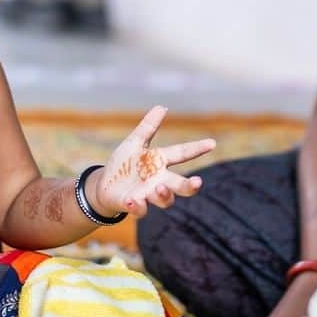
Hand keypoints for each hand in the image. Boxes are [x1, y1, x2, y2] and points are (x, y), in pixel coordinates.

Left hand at [92, 105, 215, 217]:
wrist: (104, 186)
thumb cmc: (124, 164)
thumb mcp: (134, 143)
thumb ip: (148, 127)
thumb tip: (162, 107)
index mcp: (160, 162)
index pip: (182, 154)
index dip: (197, 148)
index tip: (212, 143)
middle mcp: (158, 180)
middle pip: (180, 185)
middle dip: (190, 186)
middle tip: (197, 182)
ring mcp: (147, 194)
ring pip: (165, 199)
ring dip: (164, 195)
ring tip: (159, 187)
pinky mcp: (133, 205)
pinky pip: (140, 209)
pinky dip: (138, 206)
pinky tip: (132, 200)